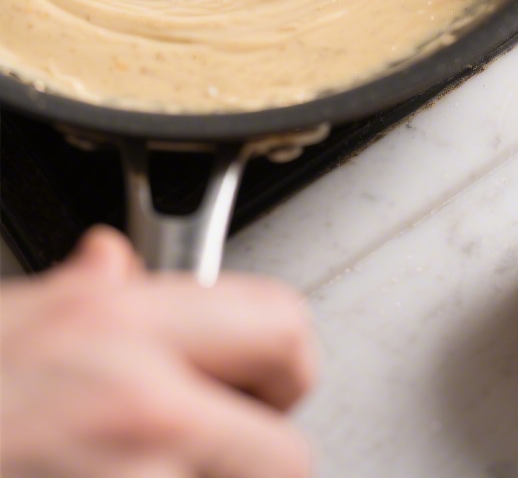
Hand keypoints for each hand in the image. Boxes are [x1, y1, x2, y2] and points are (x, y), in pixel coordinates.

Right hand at [1, 227, 314, 477]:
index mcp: (119, 321)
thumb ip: (78, 292)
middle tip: (223, 450)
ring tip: (145, 465)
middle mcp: (145, 404)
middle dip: (262, 458)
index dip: (286, 363)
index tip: (268, 383)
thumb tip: (112, 263)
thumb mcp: (10, 317)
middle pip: (287, 455)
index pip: (280, 323)